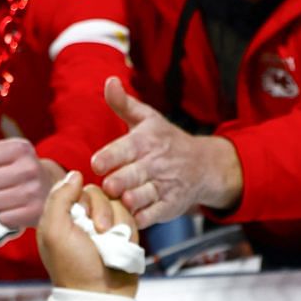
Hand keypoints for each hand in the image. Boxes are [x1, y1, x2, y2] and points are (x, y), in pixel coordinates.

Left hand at [0, 136, 55, 227]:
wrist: (52, 189)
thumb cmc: (19, 168)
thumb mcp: (2, 151)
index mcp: (20, 148)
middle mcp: (30, 168)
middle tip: (3, 184)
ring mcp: (34, 192)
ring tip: (11, 197)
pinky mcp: (35, 213)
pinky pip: (2, 219)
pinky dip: (6, 217)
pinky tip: (18, 209)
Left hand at [36, 170, 141, 299]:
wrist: (101, 295)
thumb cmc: (74, 267)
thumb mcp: (55, 231)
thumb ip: (59, 198)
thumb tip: (73, 174)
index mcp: (61, 216)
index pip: (75, 188)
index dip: (82, 198)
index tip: (81, 216)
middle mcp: (82, 218)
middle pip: (98, 193)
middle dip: (101, 212)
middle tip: (99, 233)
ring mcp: (104, 225)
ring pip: (117, 203)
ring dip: (115, 223)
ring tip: (111, 245)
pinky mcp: (123, 233)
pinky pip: (131, 216)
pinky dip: (127, 230)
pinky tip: (122, 245)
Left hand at [90, 77, 240, 227]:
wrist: (203, 166)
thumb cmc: (166, 141)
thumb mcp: (148, 119)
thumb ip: (123, 104)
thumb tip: (109, 81)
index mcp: (146, 141)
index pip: (127, 148)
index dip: (111, 156)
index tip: (97, 163)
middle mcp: (155, 164)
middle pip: (134, 174)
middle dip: (120, 180)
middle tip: (108, 186)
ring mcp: (163, 186)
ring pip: (145, 196)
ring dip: (131, 200)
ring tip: (120, 202)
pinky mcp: (169, 206)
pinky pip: (154, 215)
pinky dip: (141, 219)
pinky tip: (127, 219)